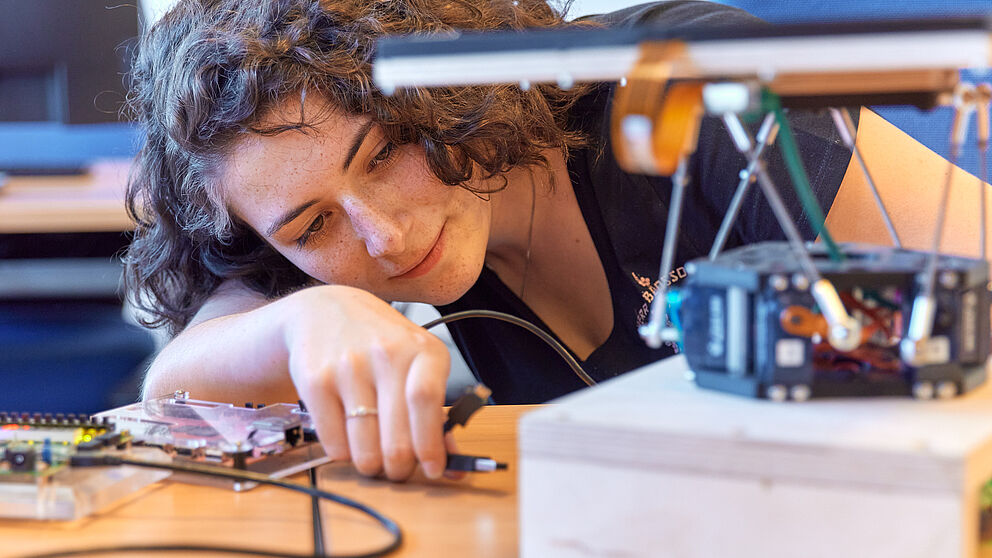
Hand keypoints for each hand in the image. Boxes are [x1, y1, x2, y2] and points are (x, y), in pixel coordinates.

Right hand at [279, 285, 451, 480]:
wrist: (324, 311)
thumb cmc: (381, 344)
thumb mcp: (418, 365)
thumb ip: (437, 415)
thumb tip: (455, 467)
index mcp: (423, 349)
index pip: (427, 400)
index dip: (430, 444)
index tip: (432, 470)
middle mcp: (386, 353)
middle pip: (396, 435)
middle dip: (399, 467)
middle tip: (399, 470)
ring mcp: (348, 365)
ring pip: (364, 447)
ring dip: (371, 465)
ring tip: (374, 456)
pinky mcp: (315, 380)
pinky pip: (334, 443)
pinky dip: (345, 454)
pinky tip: (349, 438)